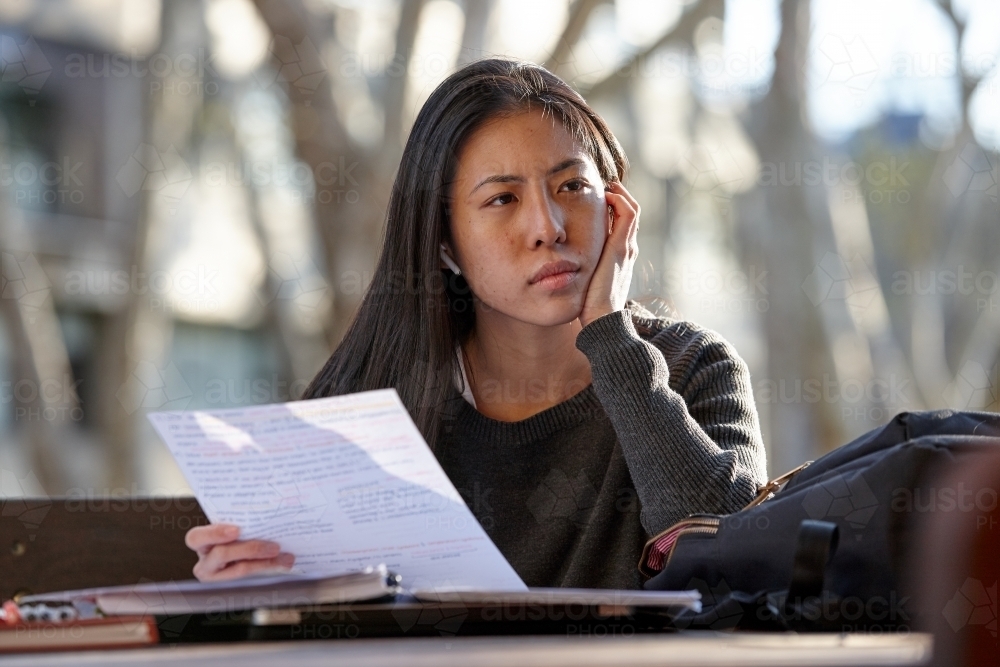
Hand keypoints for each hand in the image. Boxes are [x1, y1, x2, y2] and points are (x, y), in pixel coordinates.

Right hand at [185, 523, 294, 580]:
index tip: (237, 530)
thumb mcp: (230, 523)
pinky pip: (254, 576)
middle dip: (250, 549)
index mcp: (201, 541)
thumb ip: (239, 518)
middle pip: (222, 554)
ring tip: (284, 555)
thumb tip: (262, 494)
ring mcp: (217, 576)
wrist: (239, 551)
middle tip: (274, 546)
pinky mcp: (232, 584)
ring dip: (265, 562)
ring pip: (240, 569)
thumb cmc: (235, 530)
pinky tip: (286, 561)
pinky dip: (271, 566)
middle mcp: (205, 561)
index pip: (196, 537)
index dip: (214, 534)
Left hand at [579, 181, 639, 327]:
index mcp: (619, 257)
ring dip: (618, 193)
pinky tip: (604, 194)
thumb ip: (578, 270)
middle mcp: (627, 249)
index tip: (593, 199)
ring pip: (631, 209)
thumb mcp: (584, 282)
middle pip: (628, 212)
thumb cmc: (589, 307)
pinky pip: (628, 213)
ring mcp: (626, 247)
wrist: (602, 321)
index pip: (621, 224)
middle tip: (598, 186)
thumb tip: (558, 264)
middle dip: (615, 196)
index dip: (611, 208)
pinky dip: (620, 199)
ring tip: (602, 185)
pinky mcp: (621, 247)